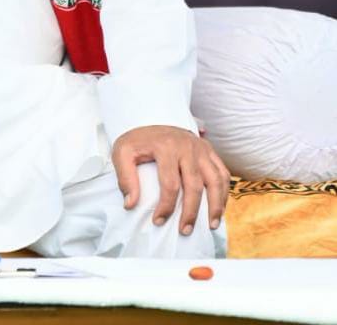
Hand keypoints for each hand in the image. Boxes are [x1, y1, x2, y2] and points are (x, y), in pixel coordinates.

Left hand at [112, 125, 229, 234]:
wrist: (151, 117)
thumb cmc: (138, 140)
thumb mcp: (122, 152)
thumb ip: (125, 177)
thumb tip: (131, 204)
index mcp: (166, 146)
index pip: (170, 184)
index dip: (166, 207)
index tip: (158, 222)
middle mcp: (187, 146)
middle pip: (194, 186)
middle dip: (191, 212)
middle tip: (184, 231)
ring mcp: (201, 147)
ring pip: (215, 180)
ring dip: (216, 205)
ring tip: (211, 225)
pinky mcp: (209, 149)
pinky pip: (223, 173)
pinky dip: (224, 192)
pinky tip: (219, 208)